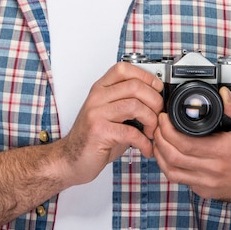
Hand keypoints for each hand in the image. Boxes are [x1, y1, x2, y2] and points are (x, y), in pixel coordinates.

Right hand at [60, 62, 163, 185]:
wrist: (71, 160)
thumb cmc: (94, 138)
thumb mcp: (110, 114)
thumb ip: (128, 103)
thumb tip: (157, 100)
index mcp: (100, 89)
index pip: (124, 69)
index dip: (146, 76)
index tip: (157, 89)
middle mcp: (97, 97)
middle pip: (134, 86)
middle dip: (154, 100)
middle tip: (159, 115)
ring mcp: (96, 113)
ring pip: (135, 105)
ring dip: (151, 120)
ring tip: (152, 132)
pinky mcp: (99, 131)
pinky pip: (130, 132)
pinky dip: (144, 142)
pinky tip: (146, 148)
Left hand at [153, 87, 230, 202]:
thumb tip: (223, 93)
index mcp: (223, 151)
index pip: (184, 143)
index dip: (167, 129)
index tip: (163, 117)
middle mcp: (213, 170)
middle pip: (172, 157)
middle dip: (159, 138)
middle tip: (157, 125)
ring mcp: (207, 183)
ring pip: (171, 171)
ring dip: (159, 154)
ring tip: (158, 138)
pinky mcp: (204, 191)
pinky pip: (179, 179)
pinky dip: (169, 165)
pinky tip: (168, 153)